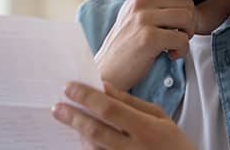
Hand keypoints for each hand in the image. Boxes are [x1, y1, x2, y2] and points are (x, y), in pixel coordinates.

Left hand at [52, 82, 195, 149]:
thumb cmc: (172, 142)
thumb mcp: (159, 116)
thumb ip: (131, 102)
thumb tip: (104, 86)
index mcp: (147, 129)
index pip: (110, 109)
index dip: (87, 97)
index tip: (70, 87)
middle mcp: (134, 148)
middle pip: (96, 130)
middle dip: (73, 116)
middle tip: (57, 106)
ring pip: (93, 147)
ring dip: (77, 132)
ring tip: (66, 118)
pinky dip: (86, 146)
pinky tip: (80, 136)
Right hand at [94, 0, 215, 90]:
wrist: (108, 71)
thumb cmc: (127, 44)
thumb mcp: (133, 13)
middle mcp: (140, 1)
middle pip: (187, 3)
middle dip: (189, 23)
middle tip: (177, 36)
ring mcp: (143, 18)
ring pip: (188, 18)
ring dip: (186, 36)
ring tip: (172, 45)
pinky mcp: (149, 37)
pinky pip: (182, 39)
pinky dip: (182, 51)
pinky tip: (170, 55)